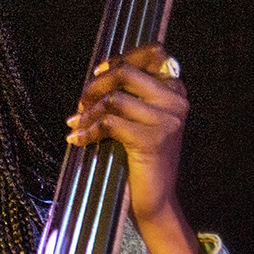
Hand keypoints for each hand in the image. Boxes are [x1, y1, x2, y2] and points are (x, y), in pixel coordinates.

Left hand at [67, 42, 201, 253]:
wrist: (155, 201)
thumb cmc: (142, 159)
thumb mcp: (141, 120)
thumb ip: (131, 95)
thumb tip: (97, 75)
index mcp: (176, 91)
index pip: (155, 53)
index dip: (122, 57)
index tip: (99, 72)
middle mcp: (176, 101)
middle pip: (127, 72)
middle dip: (96, 84)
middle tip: (81, 103)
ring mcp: (167, 120)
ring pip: (114, 98)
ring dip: (88, 112)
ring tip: (77, 124)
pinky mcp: (151, 140)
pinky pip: (109, 123)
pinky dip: (88, 131)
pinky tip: (77, 139)